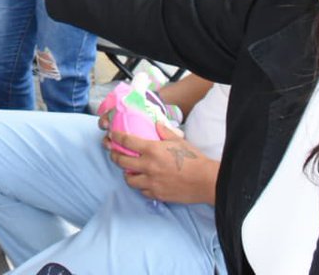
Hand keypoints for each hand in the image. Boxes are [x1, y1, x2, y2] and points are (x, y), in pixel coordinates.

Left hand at [104, 122, 218, 204]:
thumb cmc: (193, 159)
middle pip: (121, 161)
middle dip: (115, 156)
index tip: (112, 135)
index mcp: (152, 150)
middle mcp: (148, 166)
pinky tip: (143, 181)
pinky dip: (140, 185)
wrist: (205, 181)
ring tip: (130, 170)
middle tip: (115, 153)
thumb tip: (156, 124)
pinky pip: (141, 190)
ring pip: (128, 179)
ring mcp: (151, 182)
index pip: (126, 141)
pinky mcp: (156, 194)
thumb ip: (164, 132)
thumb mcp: (178, 141)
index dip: (116, 137)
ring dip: (127, 173)